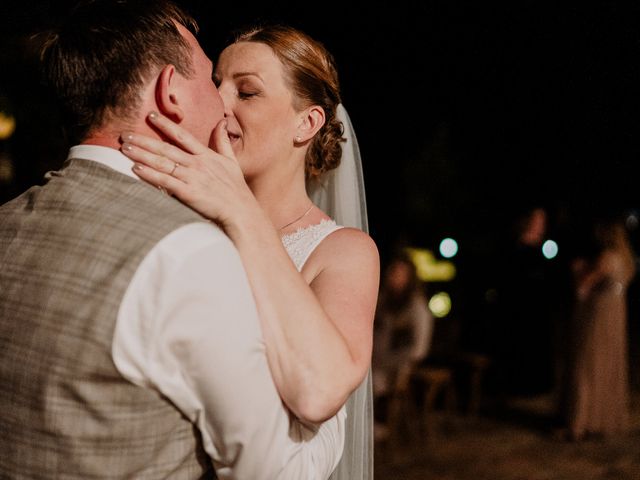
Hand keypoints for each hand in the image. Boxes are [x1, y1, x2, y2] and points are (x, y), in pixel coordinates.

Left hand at [121, 112, 256, 229]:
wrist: (241, 211)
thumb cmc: (236, 189)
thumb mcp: (232, 161)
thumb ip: (223, 141)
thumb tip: (222, 121)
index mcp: (206, 155)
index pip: (183, 136)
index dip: (166, 125)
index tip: (150, 116)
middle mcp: (197, 164)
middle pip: (166, 148)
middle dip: (144, 140)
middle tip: (125, 134)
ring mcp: (192, 178)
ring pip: (163, 163)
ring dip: (142, 155)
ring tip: (125, 149)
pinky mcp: (188, 193)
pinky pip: (165, 181)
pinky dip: (150, 174)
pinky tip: (136, 168)